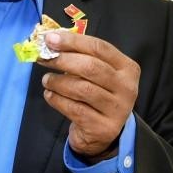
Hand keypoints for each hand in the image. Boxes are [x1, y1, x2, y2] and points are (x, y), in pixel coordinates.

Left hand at [37, 30, 139, 160]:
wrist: (101, 133)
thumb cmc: (96, 95)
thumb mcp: (96, 74)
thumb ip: (80, 56)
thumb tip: (51, 40)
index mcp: (128, 68)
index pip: (100, 48)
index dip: (73, 41)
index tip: (50, 39)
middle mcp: (127, 88)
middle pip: (91, 67)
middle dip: (63, 60)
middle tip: (44, 59)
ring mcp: (117, 110)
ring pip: (82, 89)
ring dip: (58, 82)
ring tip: (47, 80)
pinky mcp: (102, 128)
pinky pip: (74, 109)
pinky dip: (57, 99)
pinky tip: (50, 95)